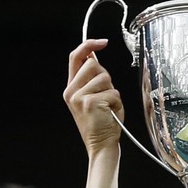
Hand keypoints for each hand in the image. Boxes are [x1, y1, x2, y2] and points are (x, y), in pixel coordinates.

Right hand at [64, 39, 122, 153]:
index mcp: (71, 88)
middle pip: (93, 65)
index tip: (103, 42)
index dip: (88, 45)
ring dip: (112, 91)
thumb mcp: (93, 96)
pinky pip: (112, 91)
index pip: (75, 57)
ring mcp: (79, 97)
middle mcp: (71, 91)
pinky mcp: (91, 102)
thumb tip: (94, 58)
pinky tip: (110, 112)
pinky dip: (117, 102)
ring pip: (104, 77)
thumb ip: (92, 78)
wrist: (101, 144)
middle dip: (105, 77)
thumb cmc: (102, 122)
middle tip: (105, 95)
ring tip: (108, 106)